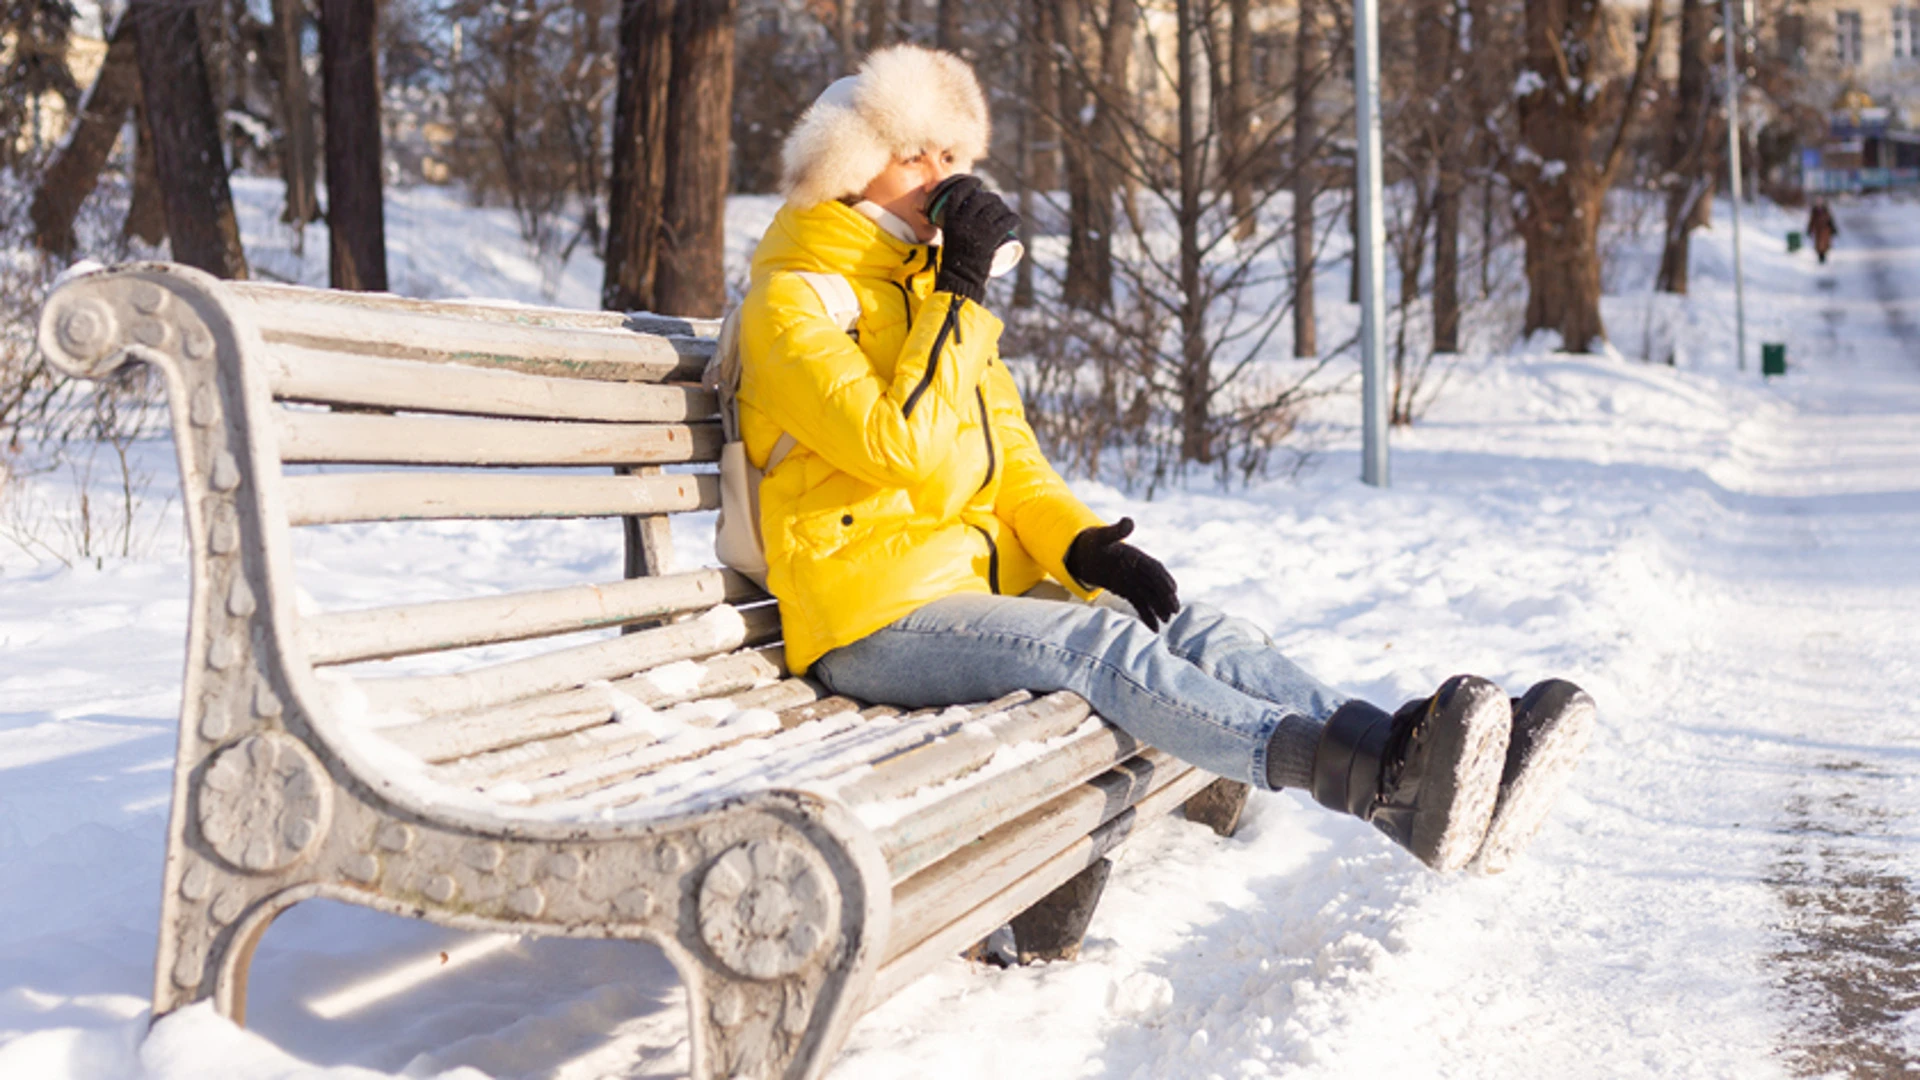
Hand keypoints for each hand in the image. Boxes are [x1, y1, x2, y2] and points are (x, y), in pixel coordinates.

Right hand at [930, 175, 1019, 303]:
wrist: (961, 278)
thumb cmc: (955, 261)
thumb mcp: (950, 237)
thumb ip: (956, 226)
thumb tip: (966, 217)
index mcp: (951, 219)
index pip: (959, 192)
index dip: (969, 182)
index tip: (977, 181)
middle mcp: (964, 220)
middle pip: (981, 198)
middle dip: (991, 197)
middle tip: (996, 203)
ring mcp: (978, 228)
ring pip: (996, 208)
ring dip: (1004, 207)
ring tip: (1005, 212)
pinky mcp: (992, 237)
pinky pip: (1007, 221)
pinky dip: (1014, 218)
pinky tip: (1016, 219)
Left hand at [1064, 518, 1180, 630]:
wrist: (1083, 552)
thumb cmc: (1093, 542)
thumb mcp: (1102, 536)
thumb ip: (1116, 531)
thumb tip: (1128, 521)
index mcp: (1136, 556)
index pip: (1154, 568)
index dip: (1163, 579)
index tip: (1172, 590)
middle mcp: (1137, 570)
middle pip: (1155, 584)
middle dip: (1165, 597)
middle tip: (1175, 610)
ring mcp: (1133, 581)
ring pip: (1150, 596)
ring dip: (1159, 607)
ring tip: (1168, 621)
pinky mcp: (1126, 591)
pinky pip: (1139, 604)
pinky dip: (1147, 615)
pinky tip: (1155, 629)